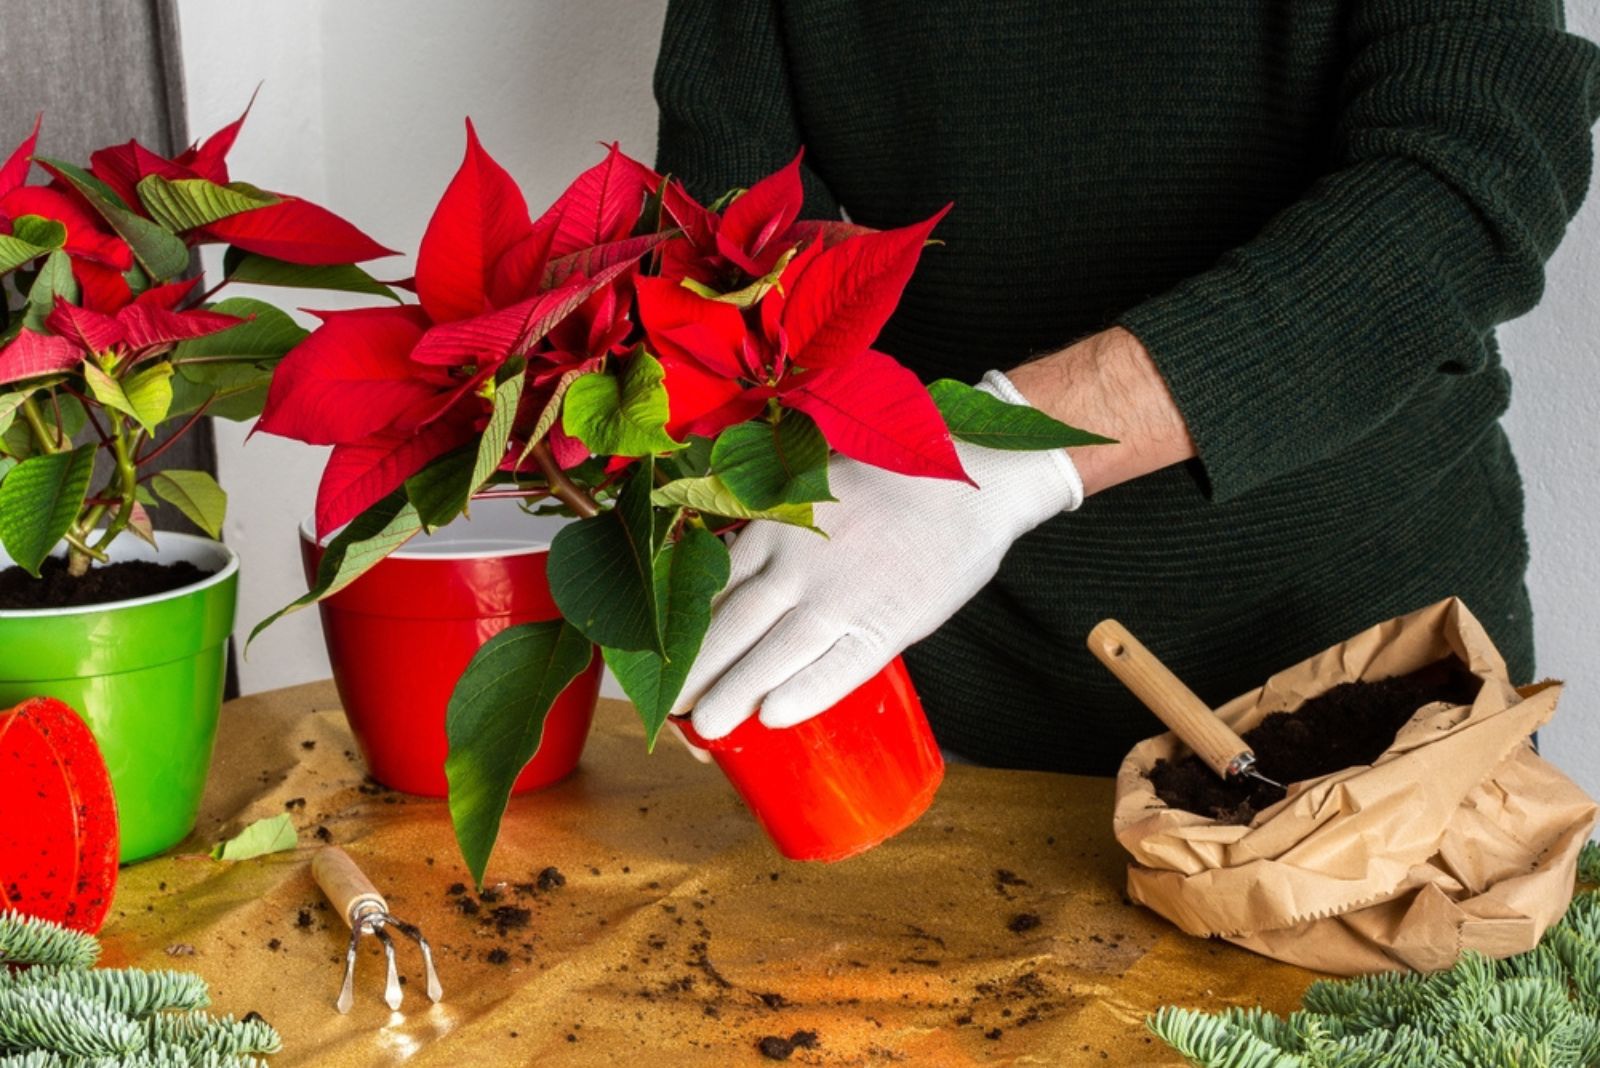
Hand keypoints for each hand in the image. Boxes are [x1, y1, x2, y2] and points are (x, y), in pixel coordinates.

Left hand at [673, 371, 1084, 738]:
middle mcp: (799, 560)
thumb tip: (735, 562)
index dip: (684, 629)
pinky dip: (805, 693)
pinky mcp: (887, 623)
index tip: (661, 660)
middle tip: (671, 708)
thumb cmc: (893, 482)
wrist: (974, 481)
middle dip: (697, 673)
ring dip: (736, 694)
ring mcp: (842, 594)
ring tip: (707, 728)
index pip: (712, 585)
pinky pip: (839, 667)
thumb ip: (777, 521)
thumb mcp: (817, 482)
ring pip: (773, 654)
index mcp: (776, 522)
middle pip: (731, 626)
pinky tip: (775, 717)